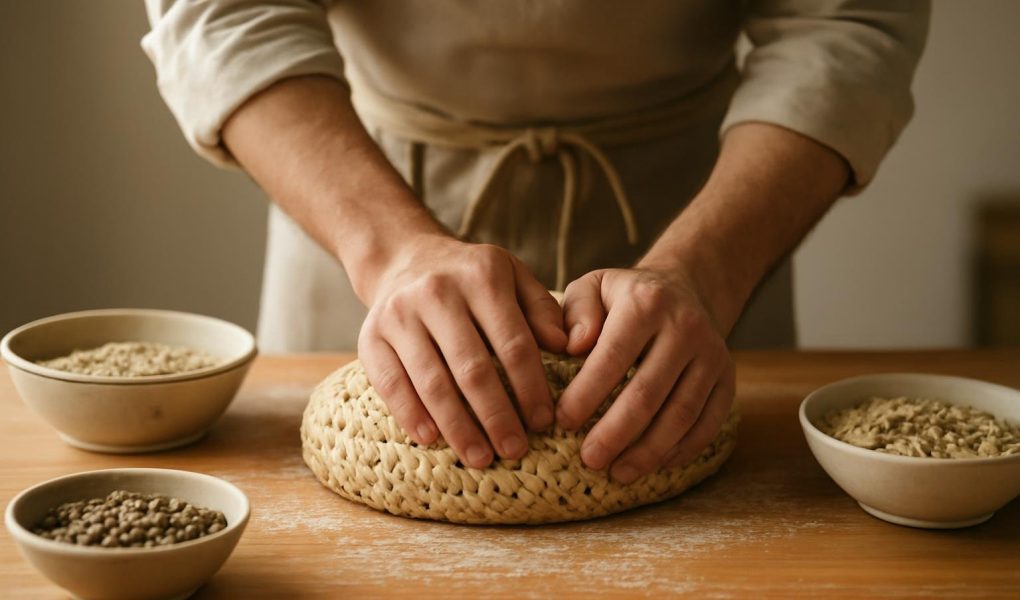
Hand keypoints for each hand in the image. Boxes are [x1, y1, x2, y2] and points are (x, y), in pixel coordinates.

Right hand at [357, 234, 567, 467]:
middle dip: (497, 416)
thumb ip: (543, 310)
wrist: (404, 258)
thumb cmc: (470, 278)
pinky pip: (391, 383)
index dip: (530, 387)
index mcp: (482, 276)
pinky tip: (432, 440)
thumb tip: (568, 345)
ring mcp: (399, 314)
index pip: (513, 342)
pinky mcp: (370, 336)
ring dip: (458, 427)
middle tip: (515, 450)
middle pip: (473, 368)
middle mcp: (437, 292)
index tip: (544, 421)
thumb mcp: (512, 277)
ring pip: (432, 382)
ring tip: (480, 457)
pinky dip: (411, 415)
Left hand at [555, 267, 734, 482]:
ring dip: (648, 451)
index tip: (563, 421)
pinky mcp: (727, 378)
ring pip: (681, 414)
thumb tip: (573, 346)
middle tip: (589, 460)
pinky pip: (708, 422)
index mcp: (647, 303)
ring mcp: (712, 355)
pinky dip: (683, 449)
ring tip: (618, 474)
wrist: (683, 288)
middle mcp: (685, 327)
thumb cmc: (624, 297)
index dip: (587, 393)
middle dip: (615, 432)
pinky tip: (656, 464)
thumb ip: (576, 312)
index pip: (613, 356)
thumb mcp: (593, 287)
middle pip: (648, 392)